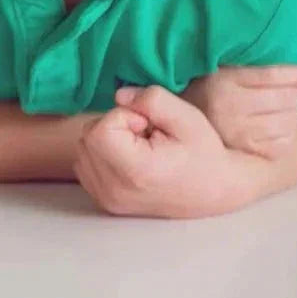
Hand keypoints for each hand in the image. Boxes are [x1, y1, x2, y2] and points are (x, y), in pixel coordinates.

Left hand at [74, 86, 261, 217]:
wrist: (213, 191)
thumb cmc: (203, 153)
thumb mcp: (188, 117)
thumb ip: (152, 99)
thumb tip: (119, 96)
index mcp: (136, 172)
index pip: (99, 130)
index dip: (122, 116)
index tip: (147, 124)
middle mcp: (115, 190)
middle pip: (88, 137)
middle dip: (114, 126)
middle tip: (147, 135)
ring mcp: (107, 199)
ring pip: (83, 148)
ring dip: (107, 139)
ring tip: (140, 148)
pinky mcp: (102, 201)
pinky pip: (84, 163)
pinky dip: (102, 154)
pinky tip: (129, 158)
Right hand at [183, 65, 296, 159]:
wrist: (181, 126)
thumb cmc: (209, 91)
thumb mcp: (222, 71)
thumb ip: (251, 66)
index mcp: (223, 81)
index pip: (273, 75)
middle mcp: (229, 107)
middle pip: (287, 98)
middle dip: (293, 94)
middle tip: (285, 93)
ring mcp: (237, 132)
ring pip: (289, 121)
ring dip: (291, 114)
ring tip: (280, 110)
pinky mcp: (244, 151)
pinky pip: (283, 144)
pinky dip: (286, 135)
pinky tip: (274, 128)